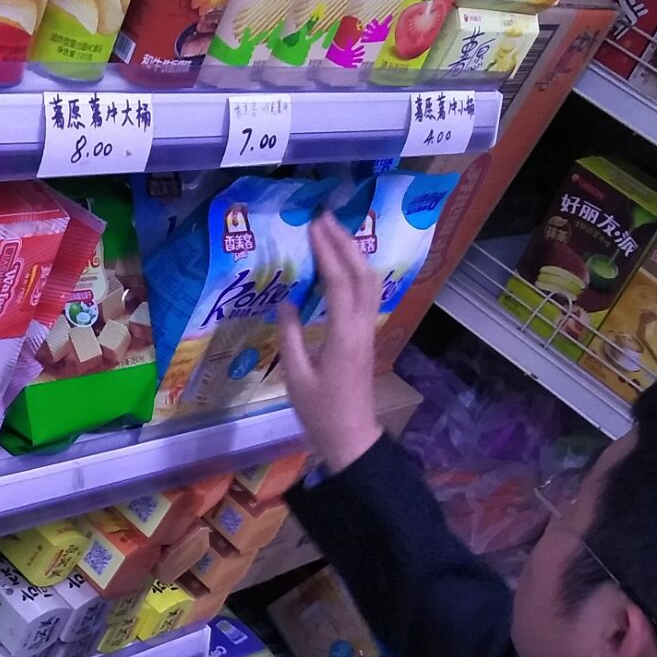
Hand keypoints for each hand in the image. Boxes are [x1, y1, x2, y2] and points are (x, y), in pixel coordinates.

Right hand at [277, 212, 382, 473]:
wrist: (351, 437)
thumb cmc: (320, 412)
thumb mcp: (295, 377)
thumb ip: (290, 337)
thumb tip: (286, 301)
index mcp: (344, 336)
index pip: (339, 283)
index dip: (327, 252)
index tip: (313, 227)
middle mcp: (362, 327)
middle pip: (362, 274)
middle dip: (345, 243)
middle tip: (325, 218)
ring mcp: (368, 331)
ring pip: (370, 282)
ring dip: (354, 254)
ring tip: (334, 233)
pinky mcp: (366, 337)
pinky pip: (367, 295)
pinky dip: (356, 272)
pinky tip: (341, 266)